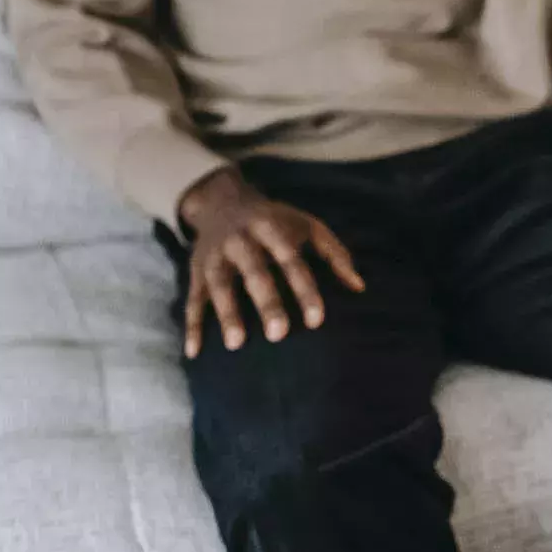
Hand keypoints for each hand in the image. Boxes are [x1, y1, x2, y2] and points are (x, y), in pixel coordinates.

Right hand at [177, 168, 364, 358]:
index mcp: (271, 229)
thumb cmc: (277, 221)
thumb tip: (359, 287)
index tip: (316, 321)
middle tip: (279, 335)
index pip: (291, 261)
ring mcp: (215, 256)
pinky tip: (194, 352)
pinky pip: (192, 299)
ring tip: (236, 344)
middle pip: (254, 273)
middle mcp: (240, 241)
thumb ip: (335, 253)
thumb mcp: (308, 226)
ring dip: (227, 314)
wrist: (222, 200)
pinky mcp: (196, 271)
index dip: (304, 290)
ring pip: (219, 286)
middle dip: (266, 303)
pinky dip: (192, 326)